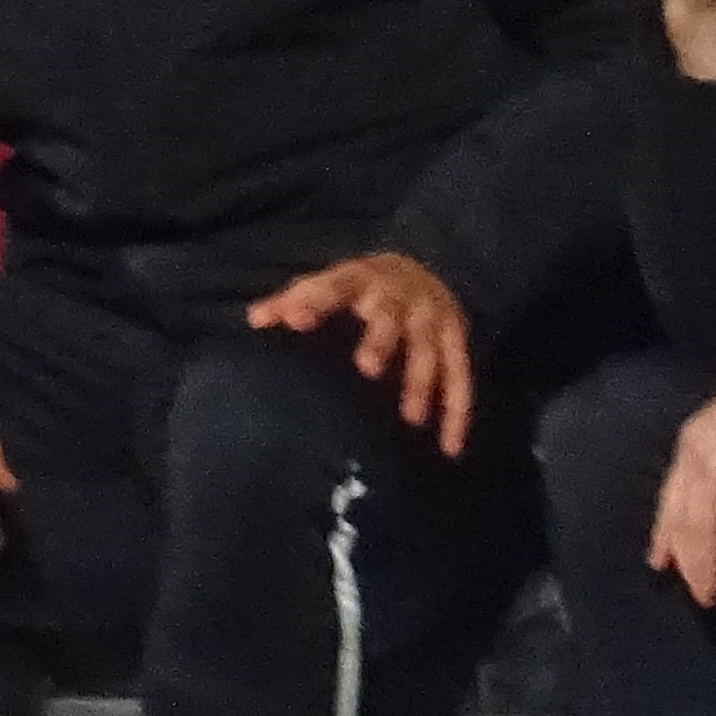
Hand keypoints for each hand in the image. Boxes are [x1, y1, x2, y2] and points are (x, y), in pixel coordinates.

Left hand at [246, 249, 477, 456]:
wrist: (433, 268)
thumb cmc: (364, 286)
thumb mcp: (332, 281)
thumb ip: (294, 299)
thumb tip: (254, 319)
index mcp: (362, 278)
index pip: (336, 286)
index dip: (317, 302)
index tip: (295, 320)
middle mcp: (401, 297)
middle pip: (390, 318)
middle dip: (381, 341)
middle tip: (367, 368)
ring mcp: (433, 319)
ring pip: (429, 352)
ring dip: (421, 383)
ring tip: (411, 418)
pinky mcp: (456, 341)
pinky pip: (460, 378)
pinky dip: (457, 413)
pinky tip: (449, 448)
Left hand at [645, 342, 715, 608]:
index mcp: (701, 437)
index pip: (679, 489)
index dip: (673, 522)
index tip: (668, 552)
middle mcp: (692, 447)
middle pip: (674, 508)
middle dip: (674, 545)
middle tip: (675, 578)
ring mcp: (700, 460)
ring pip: (686, 523)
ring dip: (693, 562)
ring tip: (702, 592)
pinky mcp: (714, 475)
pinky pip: (702, 527)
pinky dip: (705, 558)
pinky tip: (710, 580)